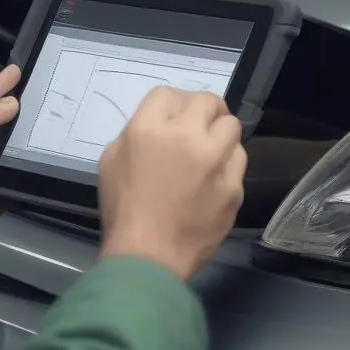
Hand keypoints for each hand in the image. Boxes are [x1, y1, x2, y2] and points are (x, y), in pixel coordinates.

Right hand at [97, 87, 246, 279]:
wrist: (149, 255)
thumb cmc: (123, 209)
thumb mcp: (111, 161)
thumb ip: (135, 133)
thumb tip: (159, 127)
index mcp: (150, 129)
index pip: (167, 94)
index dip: (168, 104)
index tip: (170, 117)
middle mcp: (187, 137)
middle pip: (206, 101)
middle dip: (201, 111)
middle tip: (196, 125)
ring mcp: (216, 162)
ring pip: (231, 127)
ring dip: (219, 134)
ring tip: (208, 152)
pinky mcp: (234, 186)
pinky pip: (238, 161)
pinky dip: (227, 164)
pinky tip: (212, 179)